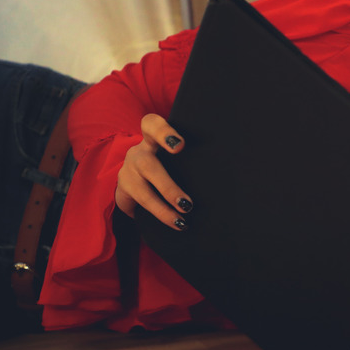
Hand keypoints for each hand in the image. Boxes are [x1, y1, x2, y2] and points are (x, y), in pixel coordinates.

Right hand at [115, 114, 192, 230]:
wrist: (133, 181)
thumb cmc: (165, 163)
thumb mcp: (172, 154)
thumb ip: (187, 154)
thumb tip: (226, 170)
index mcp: (152, 139)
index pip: (151, 125)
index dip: (163, 133)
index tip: (180, 146)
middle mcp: (138, 153)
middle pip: (147, 164)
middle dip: (167, 187)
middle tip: (187, 204)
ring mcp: (128, 172)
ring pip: (143, 193)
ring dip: (164, 209)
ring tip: (182, 221)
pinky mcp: (123, 191)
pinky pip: (140, 206)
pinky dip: (159, 216)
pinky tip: (175, 223)